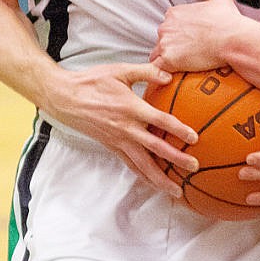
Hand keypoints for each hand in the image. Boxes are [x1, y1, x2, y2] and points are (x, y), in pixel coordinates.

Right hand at [45, 63, 199, 197]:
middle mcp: (127, 129)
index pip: (161, 121)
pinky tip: (153, 184)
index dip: (178, 130)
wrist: (65, 98)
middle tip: (194, 167)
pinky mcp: (112, 147)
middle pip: (156, 148)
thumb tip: (169, 75)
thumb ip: (147, 72)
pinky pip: (130, 165)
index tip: (194, 138)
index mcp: (131, 108)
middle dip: (176, 159)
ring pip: (143, 165)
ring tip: (176, 190)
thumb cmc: (92, 81)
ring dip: (160, 178)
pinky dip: (143, 176)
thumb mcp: (121, 70)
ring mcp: (119, 141)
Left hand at [151, 0, 241, 71]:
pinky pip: (157, 69)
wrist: (233, 40)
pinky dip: (161, 74)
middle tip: (187, 51)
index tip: (187, 38)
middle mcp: (167, 26)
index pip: (168, 23)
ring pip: (157, 54)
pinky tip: (169, 76)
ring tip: (180, 65)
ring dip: (166, 59)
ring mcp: (166, 43)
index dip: (177, 32)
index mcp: (175, 13)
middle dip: (172, 45)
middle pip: (162, 38)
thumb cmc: (227, 22)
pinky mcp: (168, 60)